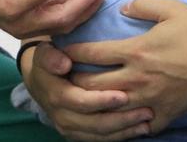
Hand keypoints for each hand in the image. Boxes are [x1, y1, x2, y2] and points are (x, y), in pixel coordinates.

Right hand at [21, 42, 153, 140]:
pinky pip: (99, 139)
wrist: (38, 81)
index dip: (102, 100)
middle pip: (94, 123)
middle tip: (146, 111)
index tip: (124, 96)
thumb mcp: (45, 53)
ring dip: (124, 130)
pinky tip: (138, 129)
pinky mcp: (77, 134)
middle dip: (121, 119)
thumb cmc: (49, 61)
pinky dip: (119, 136)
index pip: (81, 101)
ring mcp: (69, 128)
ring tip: (147, 121)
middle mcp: (62, 115)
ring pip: (99, 134)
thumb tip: (64, 63)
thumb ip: (52, 57)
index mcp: (56, 95)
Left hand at [62, 0, 186, 134]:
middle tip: (63, 78)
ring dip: (92, 103)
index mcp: (135, 51)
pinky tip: (117, 119)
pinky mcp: (162, 115)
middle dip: (72, 82)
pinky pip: (136, 125)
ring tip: (80, 99)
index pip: (92, 53)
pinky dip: (124, 123)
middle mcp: (135, 78)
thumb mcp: (171, 9)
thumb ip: (142, 5)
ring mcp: (147, 100)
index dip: (71, 52)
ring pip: (108, 107)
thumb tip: (123, 7)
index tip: (59, 50)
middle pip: (91, 85)